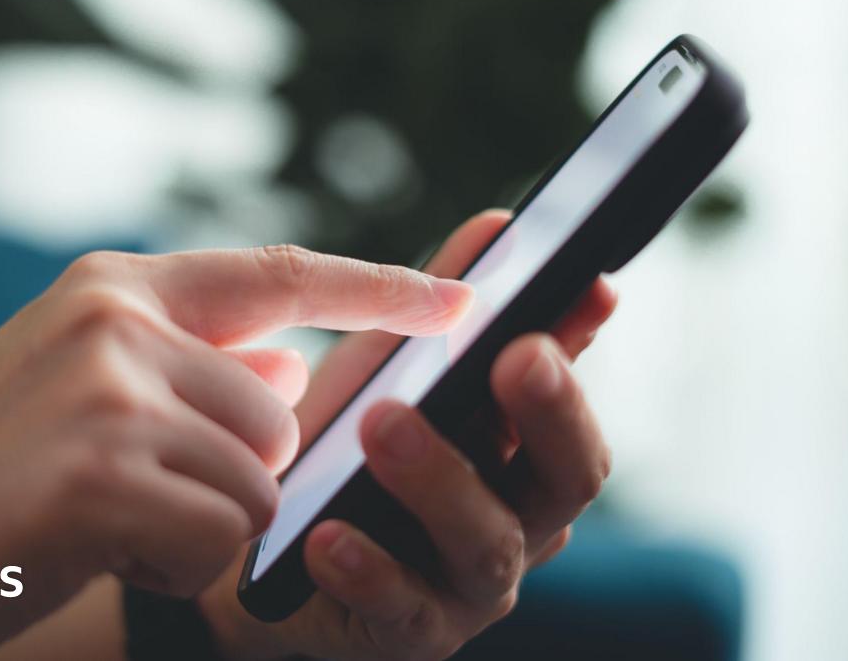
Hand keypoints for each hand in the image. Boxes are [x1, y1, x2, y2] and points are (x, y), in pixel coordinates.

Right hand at [0, 247, 472, 659]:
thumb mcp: (86, 391)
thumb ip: (192, 368)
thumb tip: (290, 368)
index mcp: (116, 288)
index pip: (281, 272)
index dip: (382, 287)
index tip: (462, 299)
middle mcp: (115, 318)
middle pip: (277, 413)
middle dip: (233, 472)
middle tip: (130, 492)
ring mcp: (107, 390)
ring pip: (259, 481)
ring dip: (201, 522)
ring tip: (107, 520)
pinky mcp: (102, 472)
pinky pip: (221, 536)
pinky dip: (176, 563)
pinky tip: (98, 551)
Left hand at [198, 211, 616, 660]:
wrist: (257, 552)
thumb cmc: (337, 452)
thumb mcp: (385, 369)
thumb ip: (439, 307)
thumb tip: (500, 227)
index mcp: (523, 454)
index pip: (574, 398)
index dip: (585, 345)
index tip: (589, 280)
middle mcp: (518, 521)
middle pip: (569, 477)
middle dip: (550, 412)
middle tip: (514, 353)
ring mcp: (469, 587)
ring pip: (488, 544)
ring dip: (441, 480)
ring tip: (381, 425)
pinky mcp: (409, 635)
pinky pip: (402, 610)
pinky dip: (368, 570)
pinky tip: (326, 536)